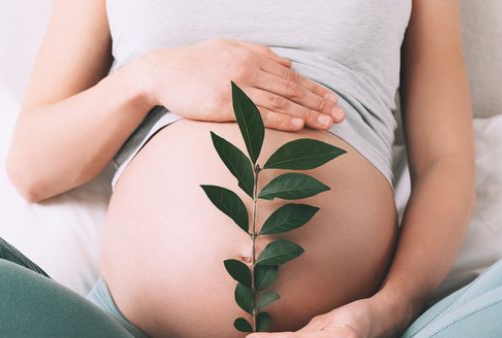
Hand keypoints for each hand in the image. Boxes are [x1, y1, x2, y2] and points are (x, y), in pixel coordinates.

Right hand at [136, 38, 345, 130]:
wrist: (161, 72)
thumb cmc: (193, 62)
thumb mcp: (228, 48)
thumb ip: (259, 54)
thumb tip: (287, 63)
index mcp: (251, 56)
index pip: (291, 75)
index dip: (315, 89)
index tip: (334, 100)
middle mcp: (248, 69)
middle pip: (291, 88)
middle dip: (319, 102)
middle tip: (340, 115)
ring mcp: (236, 86)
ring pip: (280, 101)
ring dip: (307, 113)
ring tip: (327, 123)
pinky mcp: (224, 103)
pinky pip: (258, 112)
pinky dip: (281, 118)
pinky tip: (298, 124)